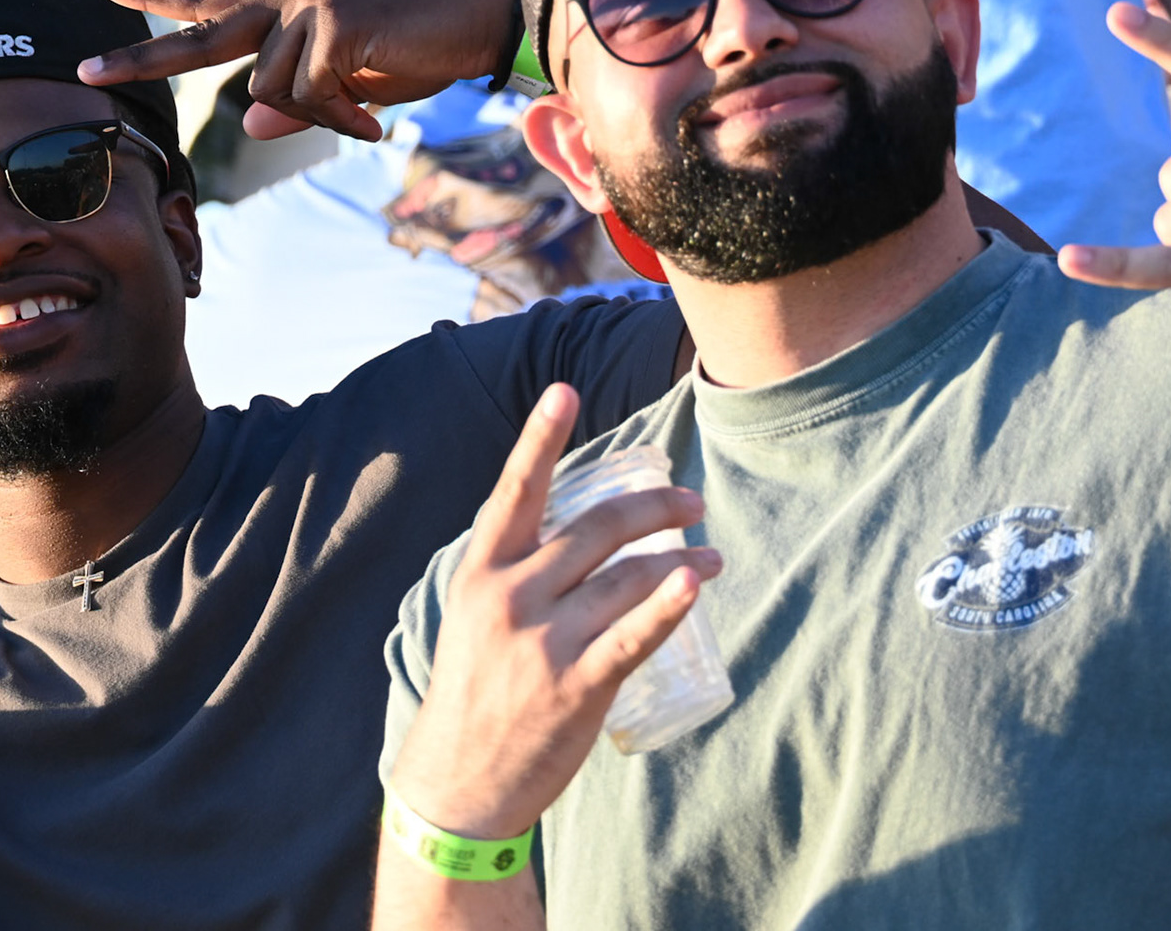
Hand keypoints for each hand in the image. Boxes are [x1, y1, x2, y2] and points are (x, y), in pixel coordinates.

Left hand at [76, 0, 519, 141]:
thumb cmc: (423, 43)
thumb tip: (253, 127)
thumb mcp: (353, 78)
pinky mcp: (334, 26)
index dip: (161, 0)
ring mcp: (310, 4)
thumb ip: (300, 96)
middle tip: (83, 72)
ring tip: (365, 116)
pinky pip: (312, 99)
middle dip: (140, 58)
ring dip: (320, 118)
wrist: (483, 13)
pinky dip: (341, 121)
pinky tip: (374, 122)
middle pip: (200, 34)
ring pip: (273, 91)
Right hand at [388, 384, 719, 839]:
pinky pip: (633, 635)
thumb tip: (577, 526)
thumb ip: (517, 569)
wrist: (459, 779)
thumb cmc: (474, 687)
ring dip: (679, 558)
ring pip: (625, 576)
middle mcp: (510, 595)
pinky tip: (694, 581)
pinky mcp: (577, 685)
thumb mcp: (473, 613)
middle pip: (595, 527)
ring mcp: (544, 640)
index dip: (539, 437)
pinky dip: (668, 605)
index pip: (514, 491)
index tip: (563, 391)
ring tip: (710, 559)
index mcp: (481, 570)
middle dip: (654, 506)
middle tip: (691, 501)